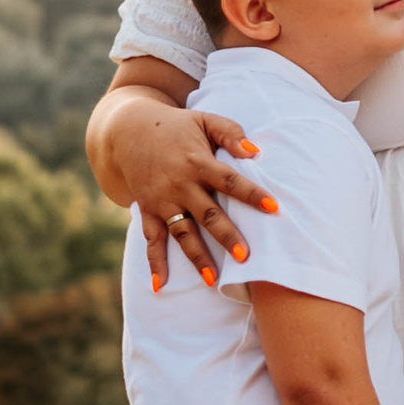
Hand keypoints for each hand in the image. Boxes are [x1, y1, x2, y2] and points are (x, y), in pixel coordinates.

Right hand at [104, 94, 276, 284]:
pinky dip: (155, 262)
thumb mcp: (204, 120)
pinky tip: (160, 284)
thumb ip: (230, 132)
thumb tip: (255, 151)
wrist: (129, 131)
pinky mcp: (148, 210)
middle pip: (207, 213)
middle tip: (245, 256)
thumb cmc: (177, 127)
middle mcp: (180, 184)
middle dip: (226, 235)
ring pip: (182, 233)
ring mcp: (162, 200)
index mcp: (197, 161)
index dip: (251, 193)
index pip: (229, 180)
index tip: (274, 208)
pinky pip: (152, 239)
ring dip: (197, 257)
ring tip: (213, 280)